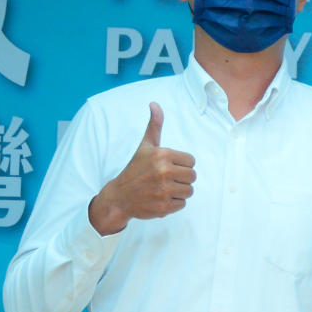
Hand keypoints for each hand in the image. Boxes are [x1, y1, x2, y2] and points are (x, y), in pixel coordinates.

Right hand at [87, 103, 195, 235]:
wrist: (119, 196)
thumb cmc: (135, 169)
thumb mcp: (145, 146)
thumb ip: (154, 126)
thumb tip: (155, 104)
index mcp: (162, 155)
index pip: (191, 161)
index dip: (181, 165)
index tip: (168, 167)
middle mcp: (164, 172)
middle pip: (192, 176)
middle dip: (181, 179)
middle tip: (166, 179)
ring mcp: (164, 190)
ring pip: (189, 191)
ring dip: (179, 191)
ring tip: (163, 188)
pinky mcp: (164, 207)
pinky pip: (182, 204)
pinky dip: (174, 203)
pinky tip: (160, 198)